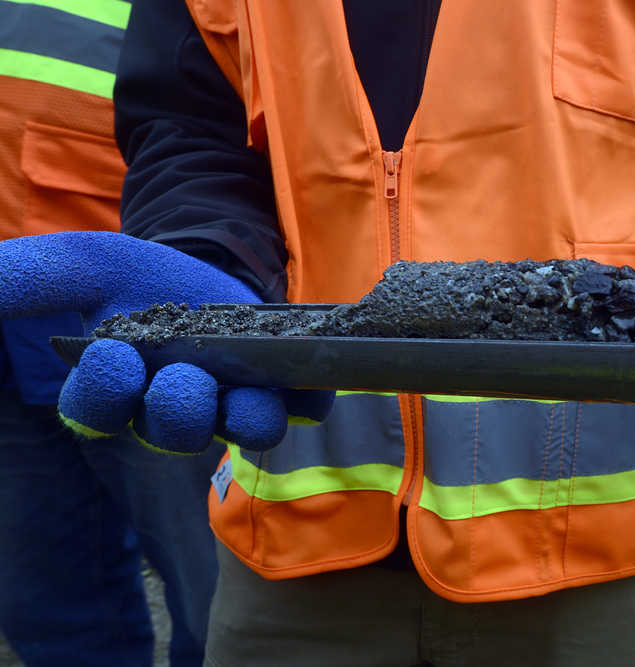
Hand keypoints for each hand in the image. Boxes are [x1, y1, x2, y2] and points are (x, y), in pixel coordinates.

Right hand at [0, 232, 332, 453]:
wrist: (196, 262)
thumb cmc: (125, 275)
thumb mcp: (75, 267)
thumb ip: (21, 282)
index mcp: (112, 392)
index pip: (97, 414)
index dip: (102, 396)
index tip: (111, 357)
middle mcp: (170, 409)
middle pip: (173, 431)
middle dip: (176, 409)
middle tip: (180, 377)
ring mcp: (228, 401)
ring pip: (239, 428)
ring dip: (246, 416)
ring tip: (248, 394)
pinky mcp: (278, 386)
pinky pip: (301, 406)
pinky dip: (309, 396)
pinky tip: (312, 375)